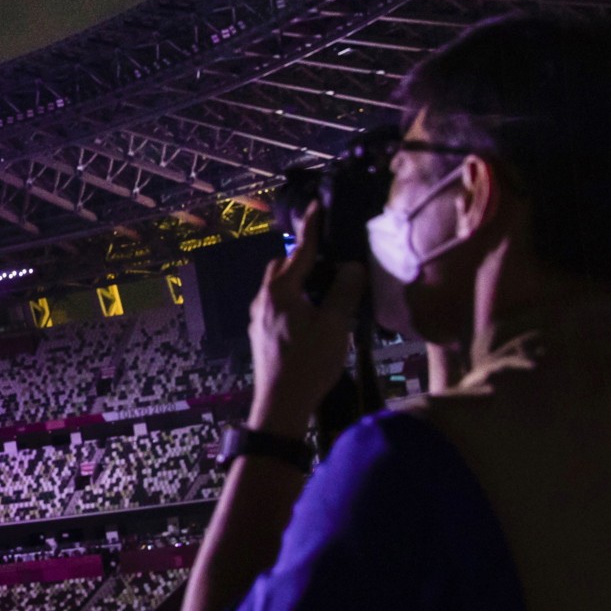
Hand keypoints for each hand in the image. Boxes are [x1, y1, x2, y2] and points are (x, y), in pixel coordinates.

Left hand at [246, 208, 364, 437]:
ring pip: (279, 286)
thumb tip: (352, 267)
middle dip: (303, 256)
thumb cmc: (307, 364)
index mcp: (280, 291)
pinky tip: (312, 313)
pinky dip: (294, 298)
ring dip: (298, 280)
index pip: (299, 251)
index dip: (312, 228)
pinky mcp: (261, 333)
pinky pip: (278, 304)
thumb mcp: (334, 326)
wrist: (281, 404)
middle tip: (329, 256)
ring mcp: (258, 317)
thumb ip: (343, 292)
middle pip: (283, 266)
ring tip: (325, 286)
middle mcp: (263, 299)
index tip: (318, 206)